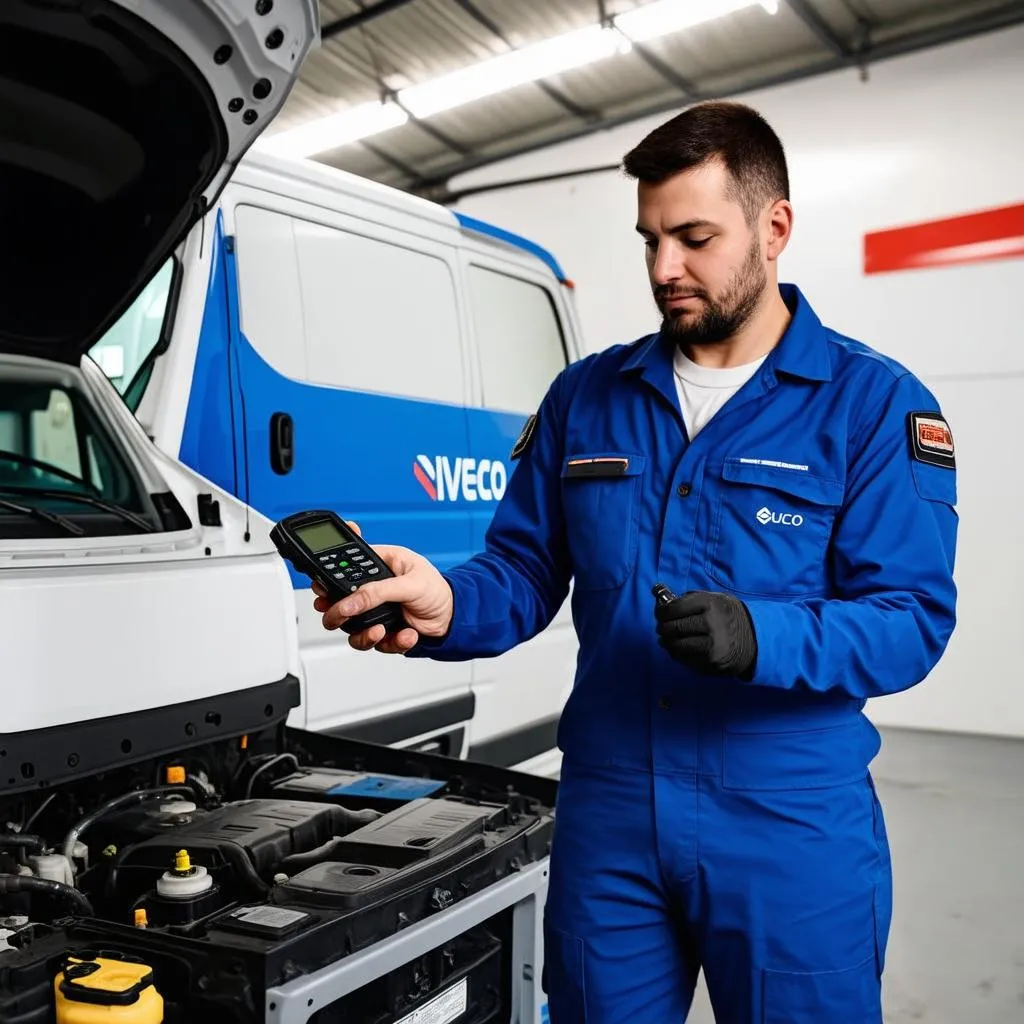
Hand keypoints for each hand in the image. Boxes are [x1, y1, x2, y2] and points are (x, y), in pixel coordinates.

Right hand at [313, 521, 453, 654]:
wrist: (455, 618)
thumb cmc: (439, 590)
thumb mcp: (410, 583)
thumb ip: (377, 592)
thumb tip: (349, 602)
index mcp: (380, 566)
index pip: (345, 568)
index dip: (329, 579)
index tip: (322, 590)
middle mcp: (374, 589)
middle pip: (341, 602)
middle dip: (338, 613)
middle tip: (337, 617)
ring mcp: (377, 612)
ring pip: (352, 628)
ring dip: (364, 634)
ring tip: (379, 631)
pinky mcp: (384, 631)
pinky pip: (375, 642)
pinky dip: (391, 642)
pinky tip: (406, 634)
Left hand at [654, 590, 757, 678]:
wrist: (752, 638)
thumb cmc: (725, 615)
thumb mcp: (712, 599)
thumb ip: (688, 599)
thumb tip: (661, 603)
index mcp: (710, 604)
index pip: (674, 608)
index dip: (661, 612)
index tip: (660, 614)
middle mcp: (710, 624)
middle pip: (673, 628)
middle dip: (662, 628)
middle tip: (661, 628)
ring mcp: (711, 645)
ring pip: (676, 646)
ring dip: (667, 643)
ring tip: (667, 639)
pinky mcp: (710, 662)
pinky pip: (684, 659)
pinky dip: (676, 654)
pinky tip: (678, 649)